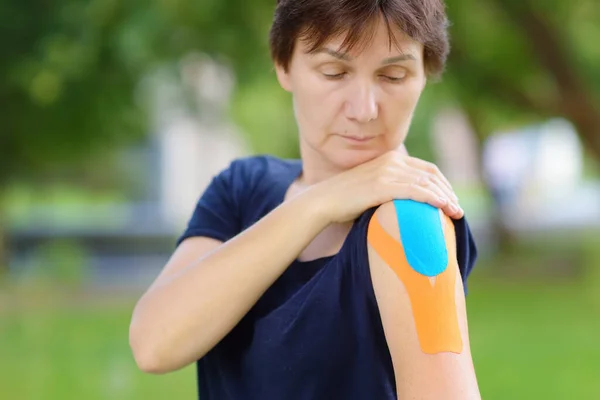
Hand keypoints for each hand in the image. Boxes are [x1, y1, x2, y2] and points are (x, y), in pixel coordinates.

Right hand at [311, 150, 463, 223]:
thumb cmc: (345, 200)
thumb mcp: (372, 188)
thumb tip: (407, 205)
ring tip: (456, 213)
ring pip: (426, 183)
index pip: (426, 169)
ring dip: (445, 198)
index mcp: (390, 158)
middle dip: (448, 192)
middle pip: (431, 175)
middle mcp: (391, 161)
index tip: (451, 200)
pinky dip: (433, 199)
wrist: (323, 201)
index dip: (443, 184)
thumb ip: (390, 189)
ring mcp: (387, 172)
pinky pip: (415, 191)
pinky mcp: (382, 186)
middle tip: (458, 210)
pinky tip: (443, 207)